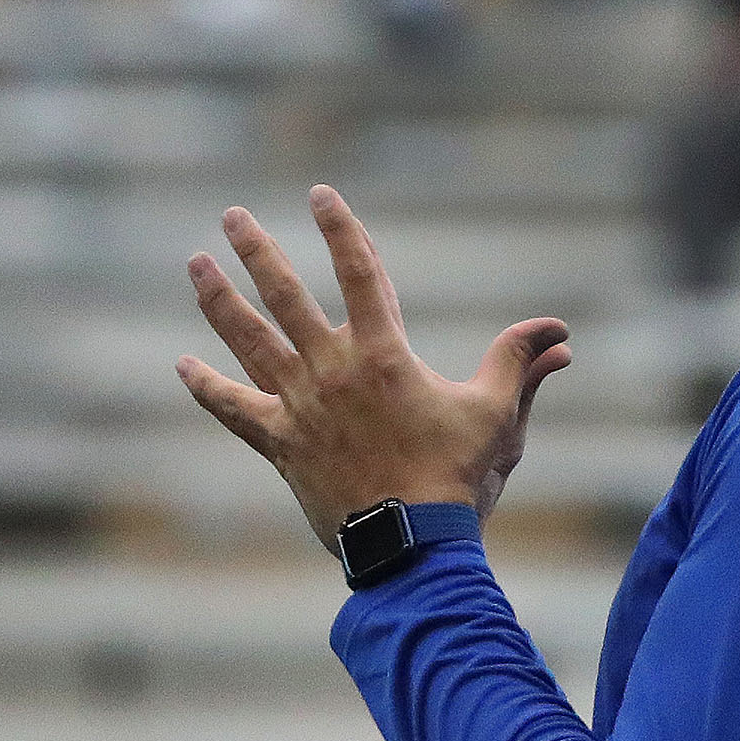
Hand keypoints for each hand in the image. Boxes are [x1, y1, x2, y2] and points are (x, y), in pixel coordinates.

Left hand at [177, 186, 571, 547]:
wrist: (411, 545)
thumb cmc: (456, 477)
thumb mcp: (495, 414)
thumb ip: (517, 363)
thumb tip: (557, 333)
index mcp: (382, 353)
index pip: (359, 272)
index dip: (341, 229)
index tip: (320, 195)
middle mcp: (332, 370)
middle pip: (284, 295)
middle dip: (257, 250)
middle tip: (232, 215)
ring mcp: (300, 407)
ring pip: (248, 340)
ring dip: (219, 300)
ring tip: (195, 264)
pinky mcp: (281, 444)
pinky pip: (234, 409)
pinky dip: (207, 388)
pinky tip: (182, 366)